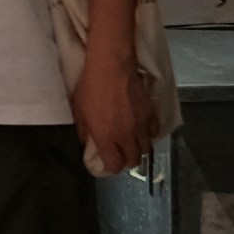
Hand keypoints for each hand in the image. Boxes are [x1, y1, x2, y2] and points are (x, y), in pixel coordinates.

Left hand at [71, 40, 162, 180]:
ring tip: (132, 144)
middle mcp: (126, 135)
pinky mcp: (151, 113)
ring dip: (139, 149)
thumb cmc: (90, 87)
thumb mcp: (78, 111)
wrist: (111, 66)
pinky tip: (142, 129)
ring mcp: (141, 125)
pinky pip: (154, 132)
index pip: (114, 165)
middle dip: (127, 161)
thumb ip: (85, 131)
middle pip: (134, 160)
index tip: (106, 164)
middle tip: (121, 155)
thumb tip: (89, 141)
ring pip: (147, 148)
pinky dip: (149, 134)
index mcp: (106, 137)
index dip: (110, 168)